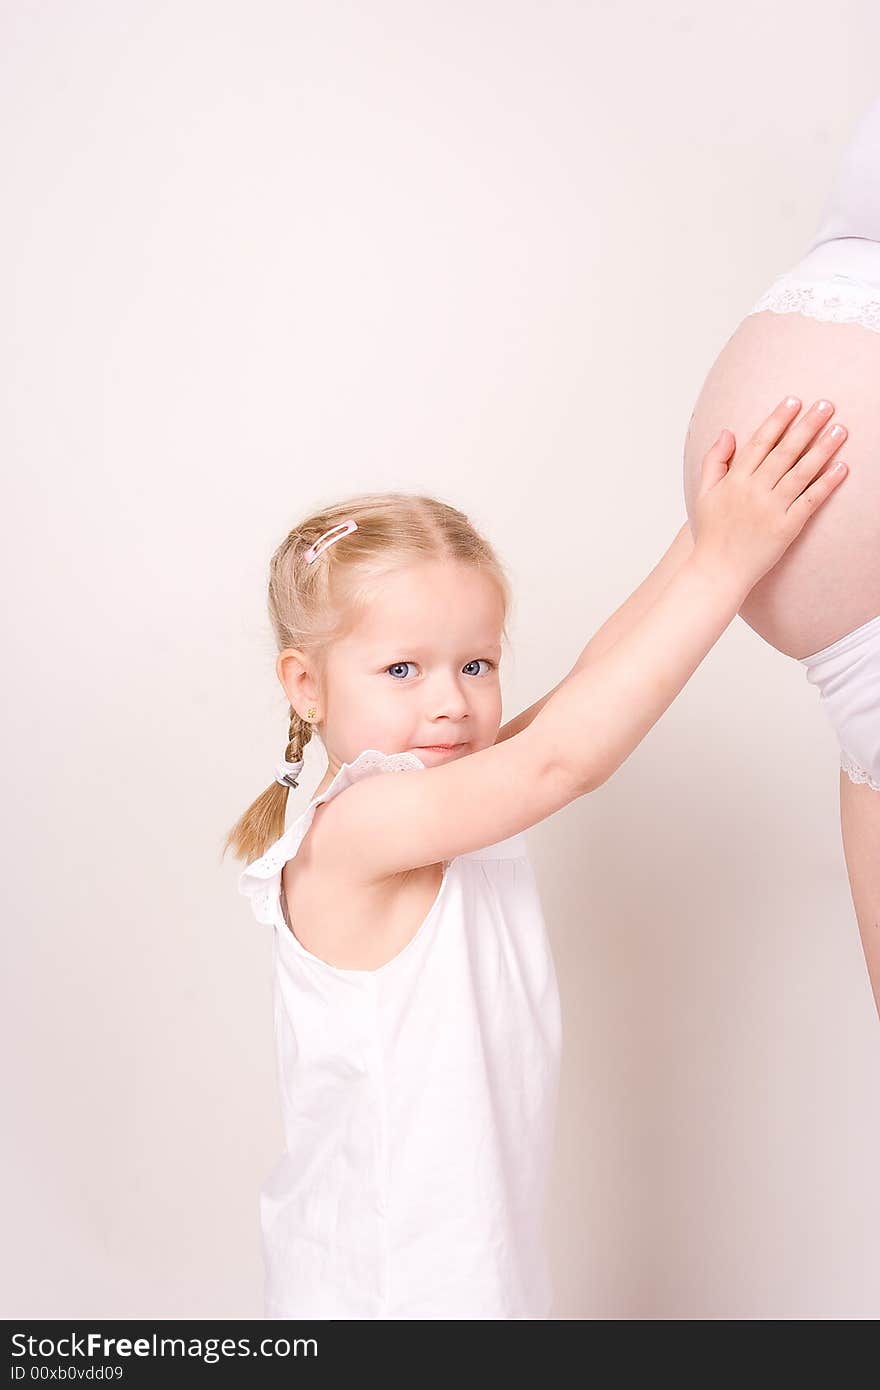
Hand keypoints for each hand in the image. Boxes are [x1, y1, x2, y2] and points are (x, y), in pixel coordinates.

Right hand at [690, 396, 848, 590]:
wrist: (717, 572)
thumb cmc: (711, 534)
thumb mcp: (703, 493)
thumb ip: (714, 461)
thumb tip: (727, 432)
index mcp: (734, 480)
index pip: (759, 443)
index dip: (777, 420)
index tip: (794, 401)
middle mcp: (753, 491)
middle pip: (784, 452)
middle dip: (806, 426)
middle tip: (826, 405)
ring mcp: (770, 509)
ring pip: (801, 472)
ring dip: (822, 449)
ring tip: (840, 430)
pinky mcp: (786, 528)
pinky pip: (810, 501)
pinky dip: (826, 484)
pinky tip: (842, 468)